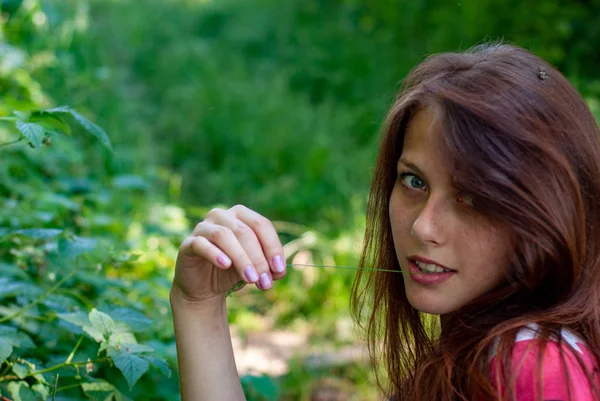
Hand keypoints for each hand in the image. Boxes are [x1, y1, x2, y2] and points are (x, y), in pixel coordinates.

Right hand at [171, 205, 286, 305]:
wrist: (203, 287)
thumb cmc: (232, 271)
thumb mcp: (255, 269)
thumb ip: (269, 268)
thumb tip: (279, 271)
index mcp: (241, 215)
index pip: (261, 224)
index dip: (273, 246)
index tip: (279, 269)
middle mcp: (221, 215)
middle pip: (244, 231)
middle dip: (258, 258)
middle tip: (265, 281)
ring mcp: (203, 227)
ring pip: (224, 236)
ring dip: (242, 258)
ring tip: (251, 279)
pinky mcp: (189, 243)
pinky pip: (202, 244)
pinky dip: (215, 254)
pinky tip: (226, 265)